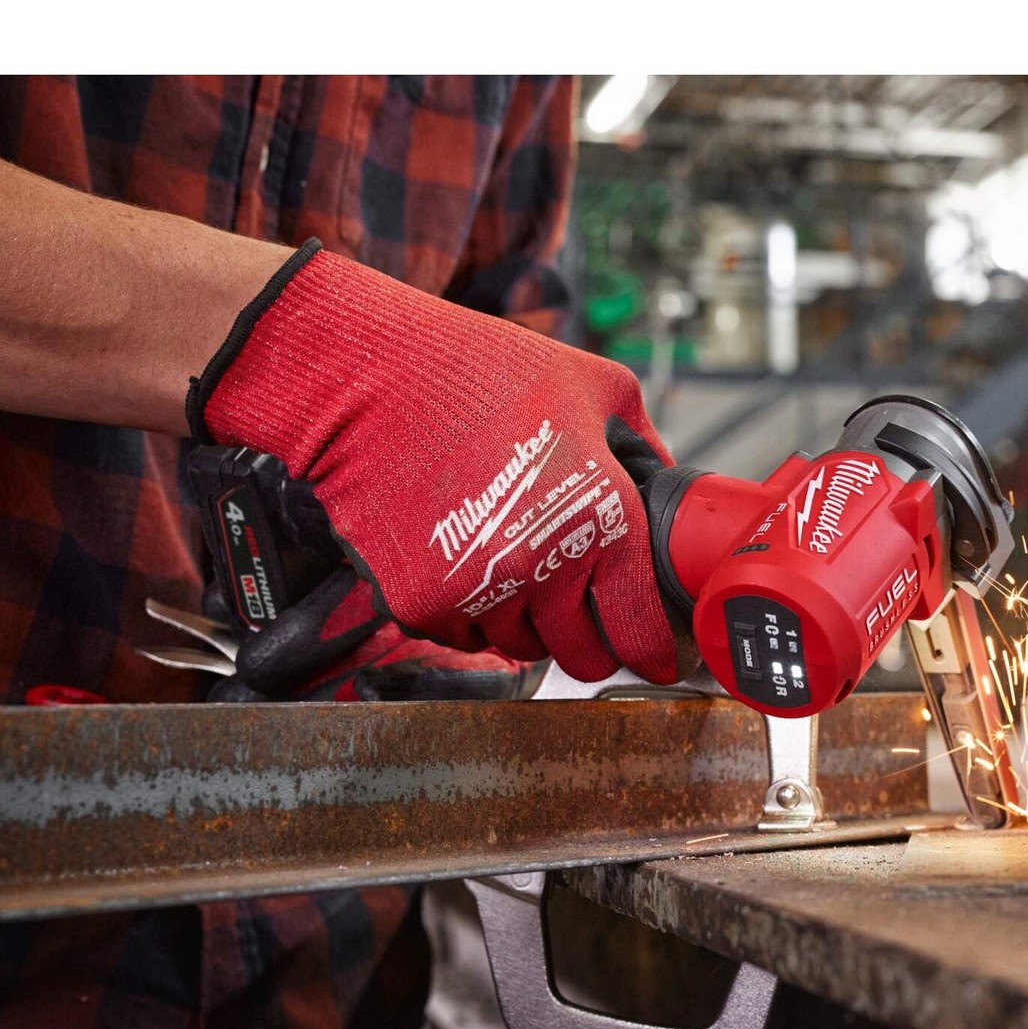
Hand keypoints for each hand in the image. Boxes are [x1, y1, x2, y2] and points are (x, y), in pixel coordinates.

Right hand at [188, 241, 677, 683]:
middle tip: (578, 606)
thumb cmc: (474, 371)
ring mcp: (479, 591)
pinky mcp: (419, 603)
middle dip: (588, 638)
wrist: (362, 378)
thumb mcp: (593, 385)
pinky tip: (465, 560)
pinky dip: (470, 614)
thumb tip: (665, 486)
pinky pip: (464, 637)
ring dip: (527, 622)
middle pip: (584, 656)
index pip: (641, 630)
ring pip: (523, 648)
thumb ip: (644, 445)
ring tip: (512, 562)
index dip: (651, 649)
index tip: (651, 655)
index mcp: (600, 518)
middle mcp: (543, 566)